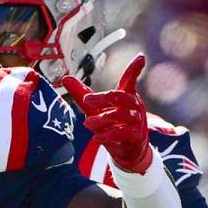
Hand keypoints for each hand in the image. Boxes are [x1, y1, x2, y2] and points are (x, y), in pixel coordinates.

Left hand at [62, 54, 151, 173]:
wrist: (127, 151)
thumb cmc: (113, 124)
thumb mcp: (96, 109)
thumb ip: (82, 94)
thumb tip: (66, 78)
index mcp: (126, 95)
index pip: (130, 80)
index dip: (135, 69)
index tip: (141, 57)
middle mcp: (134, 105)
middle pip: (120, 96)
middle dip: (103, 98)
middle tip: (86, 100)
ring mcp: (137, 120)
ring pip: (121, 115)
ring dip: (102, 119)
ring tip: (86, 124)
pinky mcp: (136, 136)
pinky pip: (123, 133)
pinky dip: (108, 136)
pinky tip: (97, 138)